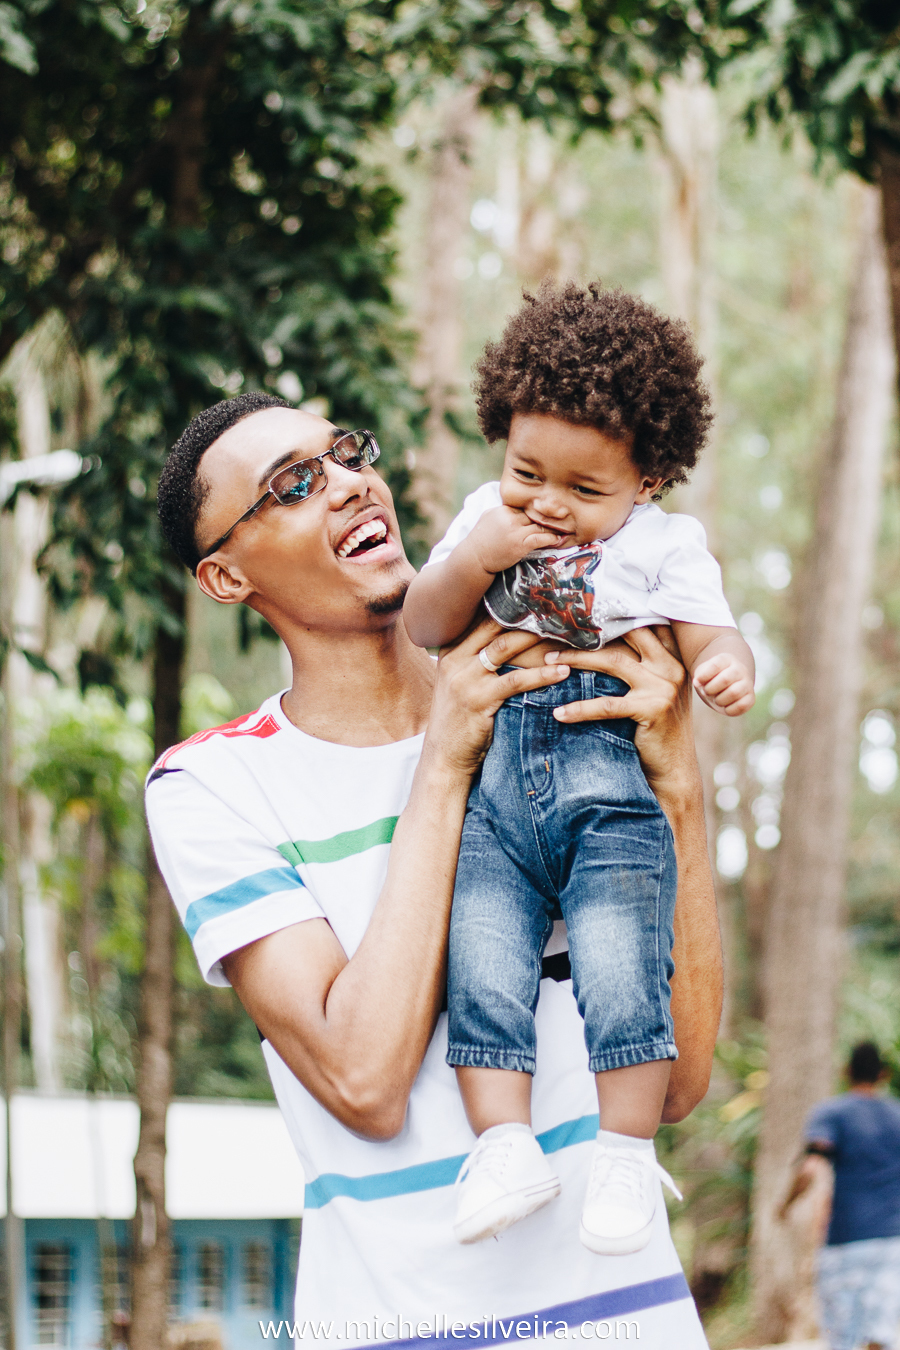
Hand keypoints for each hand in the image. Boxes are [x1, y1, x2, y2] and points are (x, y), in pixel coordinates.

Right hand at [424, 618, 570, 776]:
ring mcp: (464, 678)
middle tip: (556, 607)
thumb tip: (509, 637)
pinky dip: (542, 674)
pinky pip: (516, 681)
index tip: (537, 596)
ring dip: (536, 638)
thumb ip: (475, 659)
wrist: (444, 757)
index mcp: (450, 649)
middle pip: (493, 624)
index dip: (509, 605)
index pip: (480, 616)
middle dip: (525, 615)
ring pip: (504, 646)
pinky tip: (562, 671)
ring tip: (565, 633)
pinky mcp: (479, 699)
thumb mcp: (460, 682)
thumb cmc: (459, 719)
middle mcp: (454, 659)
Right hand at [465, 505, 569, 574]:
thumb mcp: (488, 517)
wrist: (474, 558)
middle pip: (536, 514)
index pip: (526, 505)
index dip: (537, 509)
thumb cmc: (480, 540)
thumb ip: (503, 510)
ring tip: (566, 528)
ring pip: (541, 524)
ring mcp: (515, 531)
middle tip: (564, 517)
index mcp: (503, 509)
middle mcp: (510, 518)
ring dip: (554, 527)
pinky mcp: (520, 544)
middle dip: (549, 516)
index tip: (549, 512)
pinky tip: (559, 539)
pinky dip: (552, 538)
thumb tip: (515, 506)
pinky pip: (541, 538)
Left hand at [543, 626, 697, 802]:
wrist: (674, 770)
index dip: (609, 616)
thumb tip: (599, 642)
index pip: (640, 624)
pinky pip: (608, 705)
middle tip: (555, 634)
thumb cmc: (656, 729)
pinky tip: (559, 713)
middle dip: (588, 633)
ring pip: (613, 661)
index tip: (577, 614)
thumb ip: (641, 665)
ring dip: (577, 659)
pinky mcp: (654, 710)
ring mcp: (664, 687)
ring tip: (548, 662)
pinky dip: (581, 708)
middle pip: (625, 635)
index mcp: (672, 657)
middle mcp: (671, 666)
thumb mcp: (655, 690)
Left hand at [693, 653, 754, 715]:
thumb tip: (697, 683)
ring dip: (719, 700)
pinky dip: (729, 710)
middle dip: (710, 689)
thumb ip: (699, 676)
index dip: (703, 676)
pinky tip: (725, 706)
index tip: (696, 683)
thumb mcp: (702, 673)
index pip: (715, 665)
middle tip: (706, 692)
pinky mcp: (751, 698)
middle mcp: (740, 669)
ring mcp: (747, 683)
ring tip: (716, 699)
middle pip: (725, 679)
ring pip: (734, 692)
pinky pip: (741, 706)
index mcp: (726, 659)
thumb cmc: (711, 679)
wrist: (725, 686)